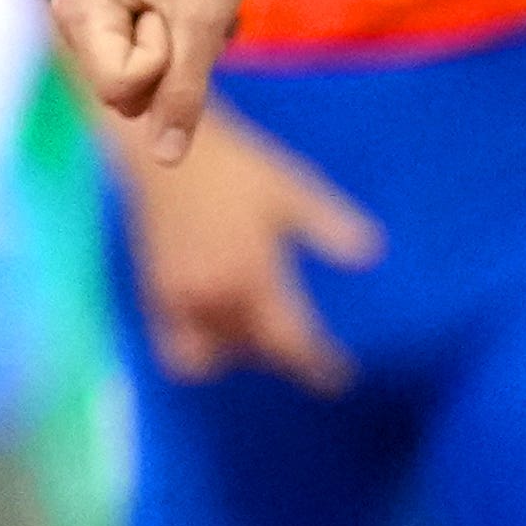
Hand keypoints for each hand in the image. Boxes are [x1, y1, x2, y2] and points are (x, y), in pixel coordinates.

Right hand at [46, 0, 262, 161]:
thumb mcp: (203, 22)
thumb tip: (166, 160)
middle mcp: (74, 19)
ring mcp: (98, 22)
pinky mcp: (123, 23)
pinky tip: (186, 4)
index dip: (163, 58)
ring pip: (143, 90)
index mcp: (74, 10)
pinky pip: (157, 68)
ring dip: (180, 55)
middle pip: (126, 96)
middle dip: (170, 60)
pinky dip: (183, 47)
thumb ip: (182, 95)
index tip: (174, 2)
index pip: (120, 88)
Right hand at [128, 105, 376, 389]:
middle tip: (306, 353)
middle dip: (282, 357)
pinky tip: (219, 334)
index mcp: (250, 273)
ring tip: (260, 339)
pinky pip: (175, 347)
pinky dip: (200, 352)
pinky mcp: (154, 294)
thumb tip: (371, 253)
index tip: (339, 377)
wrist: (166, 149)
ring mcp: (179, 299)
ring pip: (213, 356)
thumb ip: (327, 223)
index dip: (316, 365)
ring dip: (240, 356)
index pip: (288, 340)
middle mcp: (212, 295)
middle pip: (253, 352)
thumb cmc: (234, 166)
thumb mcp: (289, 187)